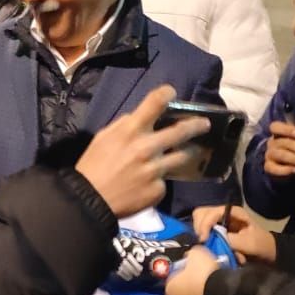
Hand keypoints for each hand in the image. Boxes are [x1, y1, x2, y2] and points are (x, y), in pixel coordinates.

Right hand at [75, 86, 208, 217]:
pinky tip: (150, 182)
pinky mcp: (158, 189)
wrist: (90, 201)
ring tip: (193, 151)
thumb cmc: (93, 166)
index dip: (166, 93)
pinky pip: (165, 180)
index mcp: (131, 131)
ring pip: (182, 157)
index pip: (155, 103)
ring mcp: (155, 170)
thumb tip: (139, 118)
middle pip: (181, 131)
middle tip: (204, 124)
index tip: (171, 92)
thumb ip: (124, 126)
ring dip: (189, 152)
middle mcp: (147, 148)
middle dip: (196, 125)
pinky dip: (160, 179)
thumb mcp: (103, 137)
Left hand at [165, 247, 220, 294]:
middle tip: (205, 280)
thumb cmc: (204, 274)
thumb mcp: (196, 254)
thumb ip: (190, 255)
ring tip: (213, 290)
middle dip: (192, 287)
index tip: (196, 269)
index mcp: (169, 287)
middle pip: (183, 293)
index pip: (175, 278)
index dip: (185, 272)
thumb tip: (190, 256)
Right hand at [192, 204, 276, 262]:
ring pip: (199, 220)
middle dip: (200, 227)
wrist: (267, 252)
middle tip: (203, 242)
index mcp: (233, 212)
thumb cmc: (261, 245)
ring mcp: (219, 222)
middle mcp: (224, 214)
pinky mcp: (216, 230)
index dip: (205, 225)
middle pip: (201, 213)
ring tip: (205, 244)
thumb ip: (232, 240)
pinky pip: (203, 230)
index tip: (204, 240)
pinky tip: (209, 246)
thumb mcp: (249, 243)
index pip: (211, 212)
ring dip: (200, 232)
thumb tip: (213, 240)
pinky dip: (203, 238)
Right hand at [263, 118, 294, 177]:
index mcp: (278, 133)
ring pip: (279, 154)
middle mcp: (271, 143)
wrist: (294, 168)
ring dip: (294, 158)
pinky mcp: (269, 168)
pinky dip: (285, 170)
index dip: (286, 129)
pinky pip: (274, 168)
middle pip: (281, 142)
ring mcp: (269, 155)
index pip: (275, 126)